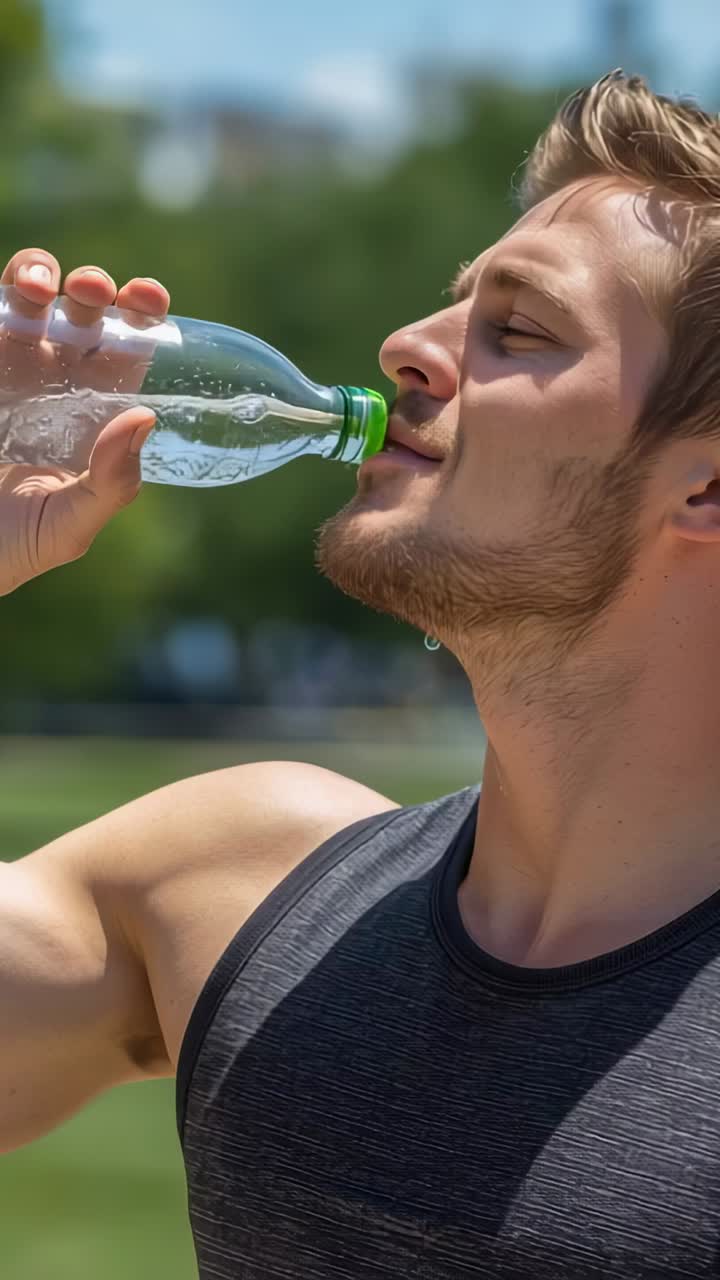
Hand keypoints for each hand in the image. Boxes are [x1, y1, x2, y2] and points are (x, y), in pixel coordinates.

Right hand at [0, 248, 170, 596]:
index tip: (150, 299)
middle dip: (94, 288)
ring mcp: (8, 367)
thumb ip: (112, 483)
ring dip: (36, 273)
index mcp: (95, 410)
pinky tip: (8, 300)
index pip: (128, 350)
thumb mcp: (72, 525)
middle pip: (84, 312)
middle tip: (94, 293)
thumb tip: (143, 419)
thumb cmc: (18, 545)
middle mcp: (54, 380)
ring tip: (37, 288)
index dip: (144, 317)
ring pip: (28, 297)